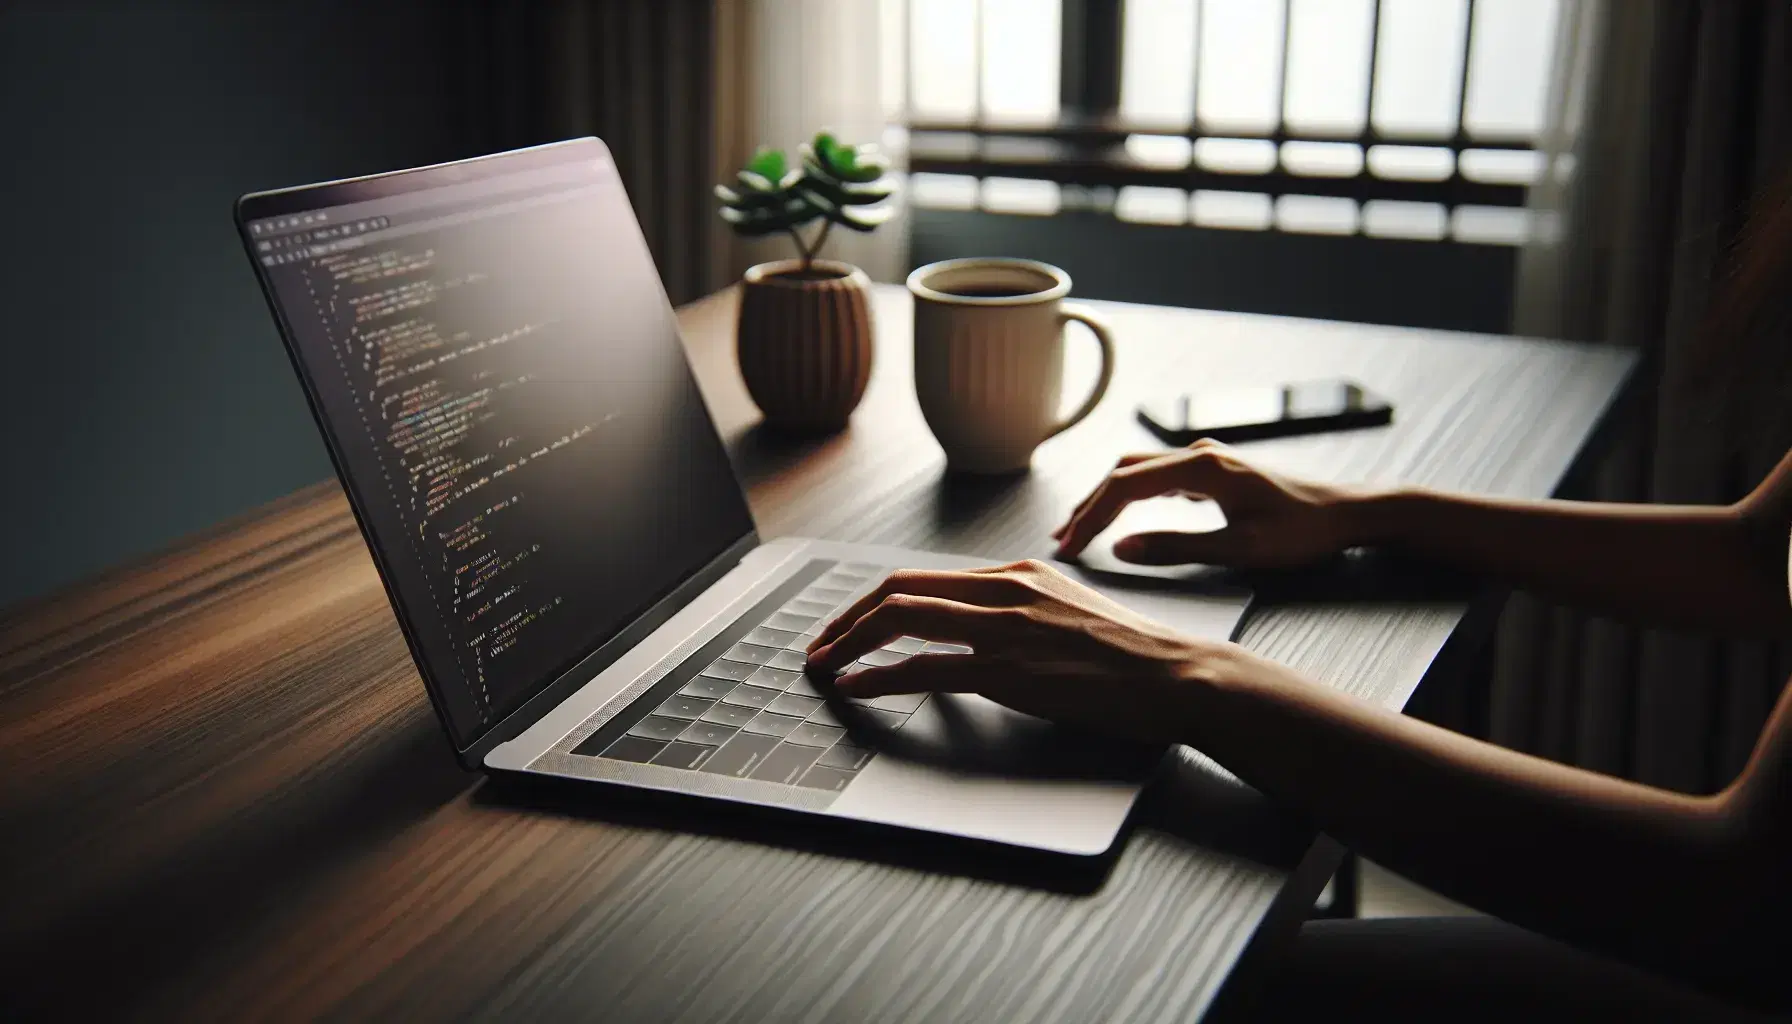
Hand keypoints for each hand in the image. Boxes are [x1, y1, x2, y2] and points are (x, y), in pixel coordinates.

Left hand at [804, 559, 1296, 743]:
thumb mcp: (1070, 612)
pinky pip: (925, 669)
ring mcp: (1005, 629)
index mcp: (1018, 574)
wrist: (1178, 675)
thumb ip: (1022, 612)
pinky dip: (879, 677)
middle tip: (820, 643)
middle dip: (847, 617)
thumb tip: (980, 630)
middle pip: (899, 588)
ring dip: (849, 643)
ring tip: (823, 665)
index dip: (874, 600)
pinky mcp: (1009, 672)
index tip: (849, 623)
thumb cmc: (1134, 655)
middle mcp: (1005, 591)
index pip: (924, 577)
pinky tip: (855, 687)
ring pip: (902, 619)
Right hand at [1051, 439, 1363, 566]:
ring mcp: (1206, 458)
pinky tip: (1122, 517)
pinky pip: (1157, 476)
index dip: (1091, 518)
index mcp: (1202, 467)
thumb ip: (1176, 547)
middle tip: (1062, 541)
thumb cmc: (1302, 532)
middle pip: (1123, 473)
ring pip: (1137, 471)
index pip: (1125, 488)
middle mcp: (1199, 453)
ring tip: (1080, 529)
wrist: (1348, 512)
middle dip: (1088, 507)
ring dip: (1106, 498)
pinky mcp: (1213, 469)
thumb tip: (1121, 548)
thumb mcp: (1240, 549)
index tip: (1069, 548)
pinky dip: (1131, 495)